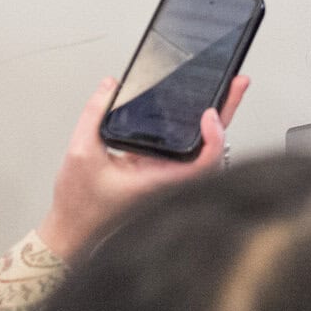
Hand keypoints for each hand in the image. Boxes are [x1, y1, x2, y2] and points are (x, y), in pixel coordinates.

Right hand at [37, 73, 249, 258]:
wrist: (73, 229)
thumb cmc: (79, 203)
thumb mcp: (80, 151)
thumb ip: (95, 113)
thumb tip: (112, 85)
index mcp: (157, 180)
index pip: (202, 163)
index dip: (214, 137)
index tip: (209, 112)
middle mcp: (167, 177)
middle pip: (209, 144)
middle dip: (226, 111)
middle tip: (237, 82)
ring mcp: (165, 173)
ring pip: (200, 145)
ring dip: (217, 118)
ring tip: (227, 88)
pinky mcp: (158, 168)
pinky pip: (184, 146)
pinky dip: (195, 127)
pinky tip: (199, 108)